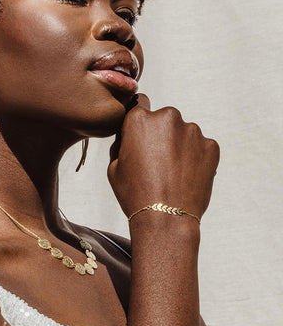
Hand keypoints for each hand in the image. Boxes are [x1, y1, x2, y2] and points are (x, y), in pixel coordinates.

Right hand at [107, 94, 219, 220]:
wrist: (165, 219)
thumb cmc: (135, 195)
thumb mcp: (113, 167)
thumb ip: (122, 143)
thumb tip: (129, 137)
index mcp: (140, 119)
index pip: (140, 106)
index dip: (140, 124)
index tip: (142, 138)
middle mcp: (168, 118)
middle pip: (164, 120)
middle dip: (161, 136)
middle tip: (156, 163)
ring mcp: (193, 131)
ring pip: (184, 134)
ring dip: (179, 147)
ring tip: (172, 175)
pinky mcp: (211, 146)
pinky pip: (201, 147)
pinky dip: (195, 159)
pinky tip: (185, 178)